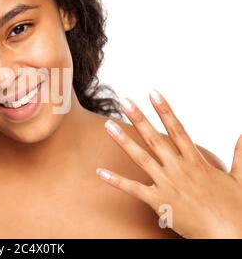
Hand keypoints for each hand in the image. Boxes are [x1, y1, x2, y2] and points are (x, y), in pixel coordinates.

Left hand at [96, 89, 241, 237]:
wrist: (230, 235)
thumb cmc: (236, 210)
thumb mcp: (240, 178)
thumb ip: (240, 155)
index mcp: (196, 161)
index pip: (177, 129)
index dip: (164, 110)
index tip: (153, 93)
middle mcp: (179, 169)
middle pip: (155, 138)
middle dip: (138, 118)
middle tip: (124, 101)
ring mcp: (167, 184)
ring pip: (141, 158)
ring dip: (123, 141)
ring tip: (108, 126)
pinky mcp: (159, 201)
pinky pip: (133, 189)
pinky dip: (116, 181)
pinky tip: (100, 172)